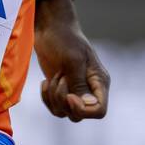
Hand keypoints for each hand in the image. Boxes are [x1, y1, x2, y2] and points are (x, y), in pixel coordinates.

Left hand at [34, 1, 108, 121]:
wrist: (51, 29)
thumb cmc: (65, 40)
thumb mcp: (73, 60)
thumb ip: (79, 84)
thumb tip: (87, 105)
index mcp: (99, 81)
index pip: (99, 110)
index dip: (83, 110)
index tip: (69, 96)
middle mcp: (89, 89)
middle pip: (79, 114)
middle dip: (63, 100)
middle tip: (59, 77)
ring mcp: (75, 91)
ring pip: (65, 113)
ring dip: (53, 98)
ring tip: (53, 77)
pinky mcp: (61, 91)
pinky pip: (55, 108)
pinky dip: (47, 98)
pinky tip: (45, 82)